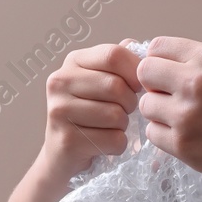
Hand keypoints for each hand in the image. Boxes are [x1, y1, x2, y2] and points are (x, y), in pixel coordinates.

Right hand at [40, 38, 143, 177]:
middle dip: (130, 103)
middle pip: (116, 86)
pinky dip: (118, 145)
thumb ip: (119, 62)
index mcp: (73, 61)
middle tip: (124, 110)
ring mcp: (59, 111)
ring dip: (123, 125)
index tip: (137, 86)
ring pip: (116, 115)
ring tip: (111, 126)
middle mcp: (60, 82)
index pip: (114, 55)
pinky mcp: (67, 140)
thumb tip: (142, 49)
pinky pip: (113, 140)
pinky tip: (105, 142)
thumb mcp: (100, 80)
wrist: (62, 152)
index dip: (135, 71)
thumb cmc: (89, 112)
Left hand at [133, 36, 201, 191]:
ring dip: (159, 113)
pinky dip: (165, 136)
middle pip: (144, 73)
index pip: (157, 47)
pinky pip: (152, 133)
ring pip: (146, 105)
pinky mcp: (182, 144)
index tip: (168, 75)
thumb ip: (198, 66)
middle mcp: (195, 82)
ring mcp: (186, 114)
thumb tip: (158, 64)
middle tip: (172, 98)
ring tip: (186, 121)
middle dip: (154, 85)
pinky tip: (190, 138)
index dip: (160, 62)